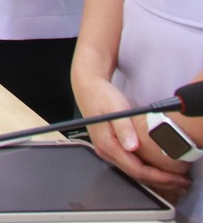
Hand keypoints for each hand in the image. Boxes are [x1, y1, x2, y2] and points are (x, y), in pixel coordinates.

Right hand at [77, 71, 191, 195]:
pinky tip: (158, 168)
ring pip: (133, 172)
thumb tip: (131, 146)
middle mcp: (105, 151)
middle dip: (160, 181)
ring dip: (154, 178)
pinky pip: (131, 164)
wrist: (88, 88)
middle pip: (135, 175)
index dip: (158, 177)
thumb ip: (124, 129)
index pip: (136, 169)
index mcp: (107, 144)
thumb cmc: (102, 96)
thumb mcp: (116, 109)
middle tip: (181, 182)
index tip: (175, 178)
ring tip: (174, 178)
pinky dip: (147, 170)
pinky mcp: (110, 147)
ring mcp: (106, 150)